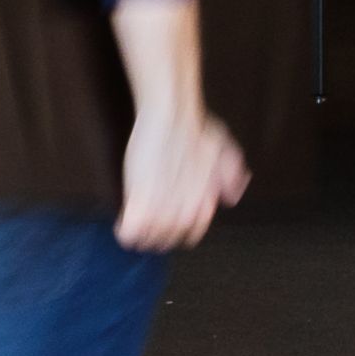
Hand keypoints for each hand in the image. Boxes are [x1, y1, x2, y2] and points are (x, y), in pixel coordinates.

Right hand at [119, 105, 249, 254]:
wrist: (172, 114)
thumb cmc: (196, 130)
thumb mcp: (222, 150)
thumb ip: (230, 175)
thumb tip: (230, 197)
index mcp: (204, 204)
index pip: (191, 236)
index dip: (178, 229)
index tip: (167, 219)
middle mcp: (186, 212)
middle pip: (167, 241)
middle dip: (158, 231)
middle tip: (149, 216)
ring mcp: (163, 209)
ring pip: (149, 240)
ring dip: (142, 231)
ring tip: (137, 216)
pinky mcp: (139, 201)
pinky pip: (130, 233)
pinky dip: (125, 230)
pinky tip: (124, 218)